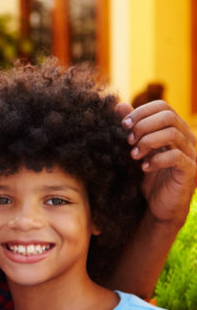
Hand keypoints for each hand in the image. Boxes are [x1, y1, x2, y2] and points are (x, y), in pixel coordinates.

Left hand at [117, 100, 196, 224]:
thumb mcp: (136, 148)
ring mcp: (190, 152)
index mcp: (174, 128)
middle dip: (143, 126)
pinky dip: (156, 160)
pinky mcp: (190, 170)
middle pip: (168, 116)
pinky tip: (144, 168)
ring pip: (172, 133)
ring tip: (134, 155)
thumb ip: (132, 127)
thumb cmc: (148, 175)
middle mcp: (186, 137)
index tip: (124, 125)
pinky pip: (176, 157)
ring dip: (148, 142)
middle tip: (129, 141)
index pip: (162, 106)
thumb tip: (119, 105)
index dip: (141, 112)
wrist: (159, 204)